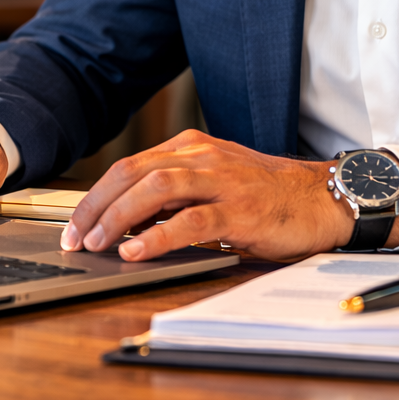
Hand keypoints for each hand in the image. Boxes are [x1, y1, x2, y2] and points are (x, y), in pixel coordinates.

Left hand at [60, 130, 398, 260]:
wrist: (323, 199)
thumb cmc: (267, 196)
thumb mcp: (215, 184)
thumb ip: (175, 196)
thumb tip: (126, 223)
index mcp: (191, 148)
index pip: (129, 166)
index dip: (96, 196)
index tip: (75, 225)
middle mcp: (202, 157)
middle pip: (132, 173)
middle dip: (96, 207)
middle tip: (76, 238)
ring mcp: (221, 181)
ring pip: (155, 190)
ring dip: (118, 218)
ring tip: (99, 244)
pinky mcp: (240, 210)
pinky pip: (190, 221)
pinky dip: (157, 236)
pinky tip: (137, 251)